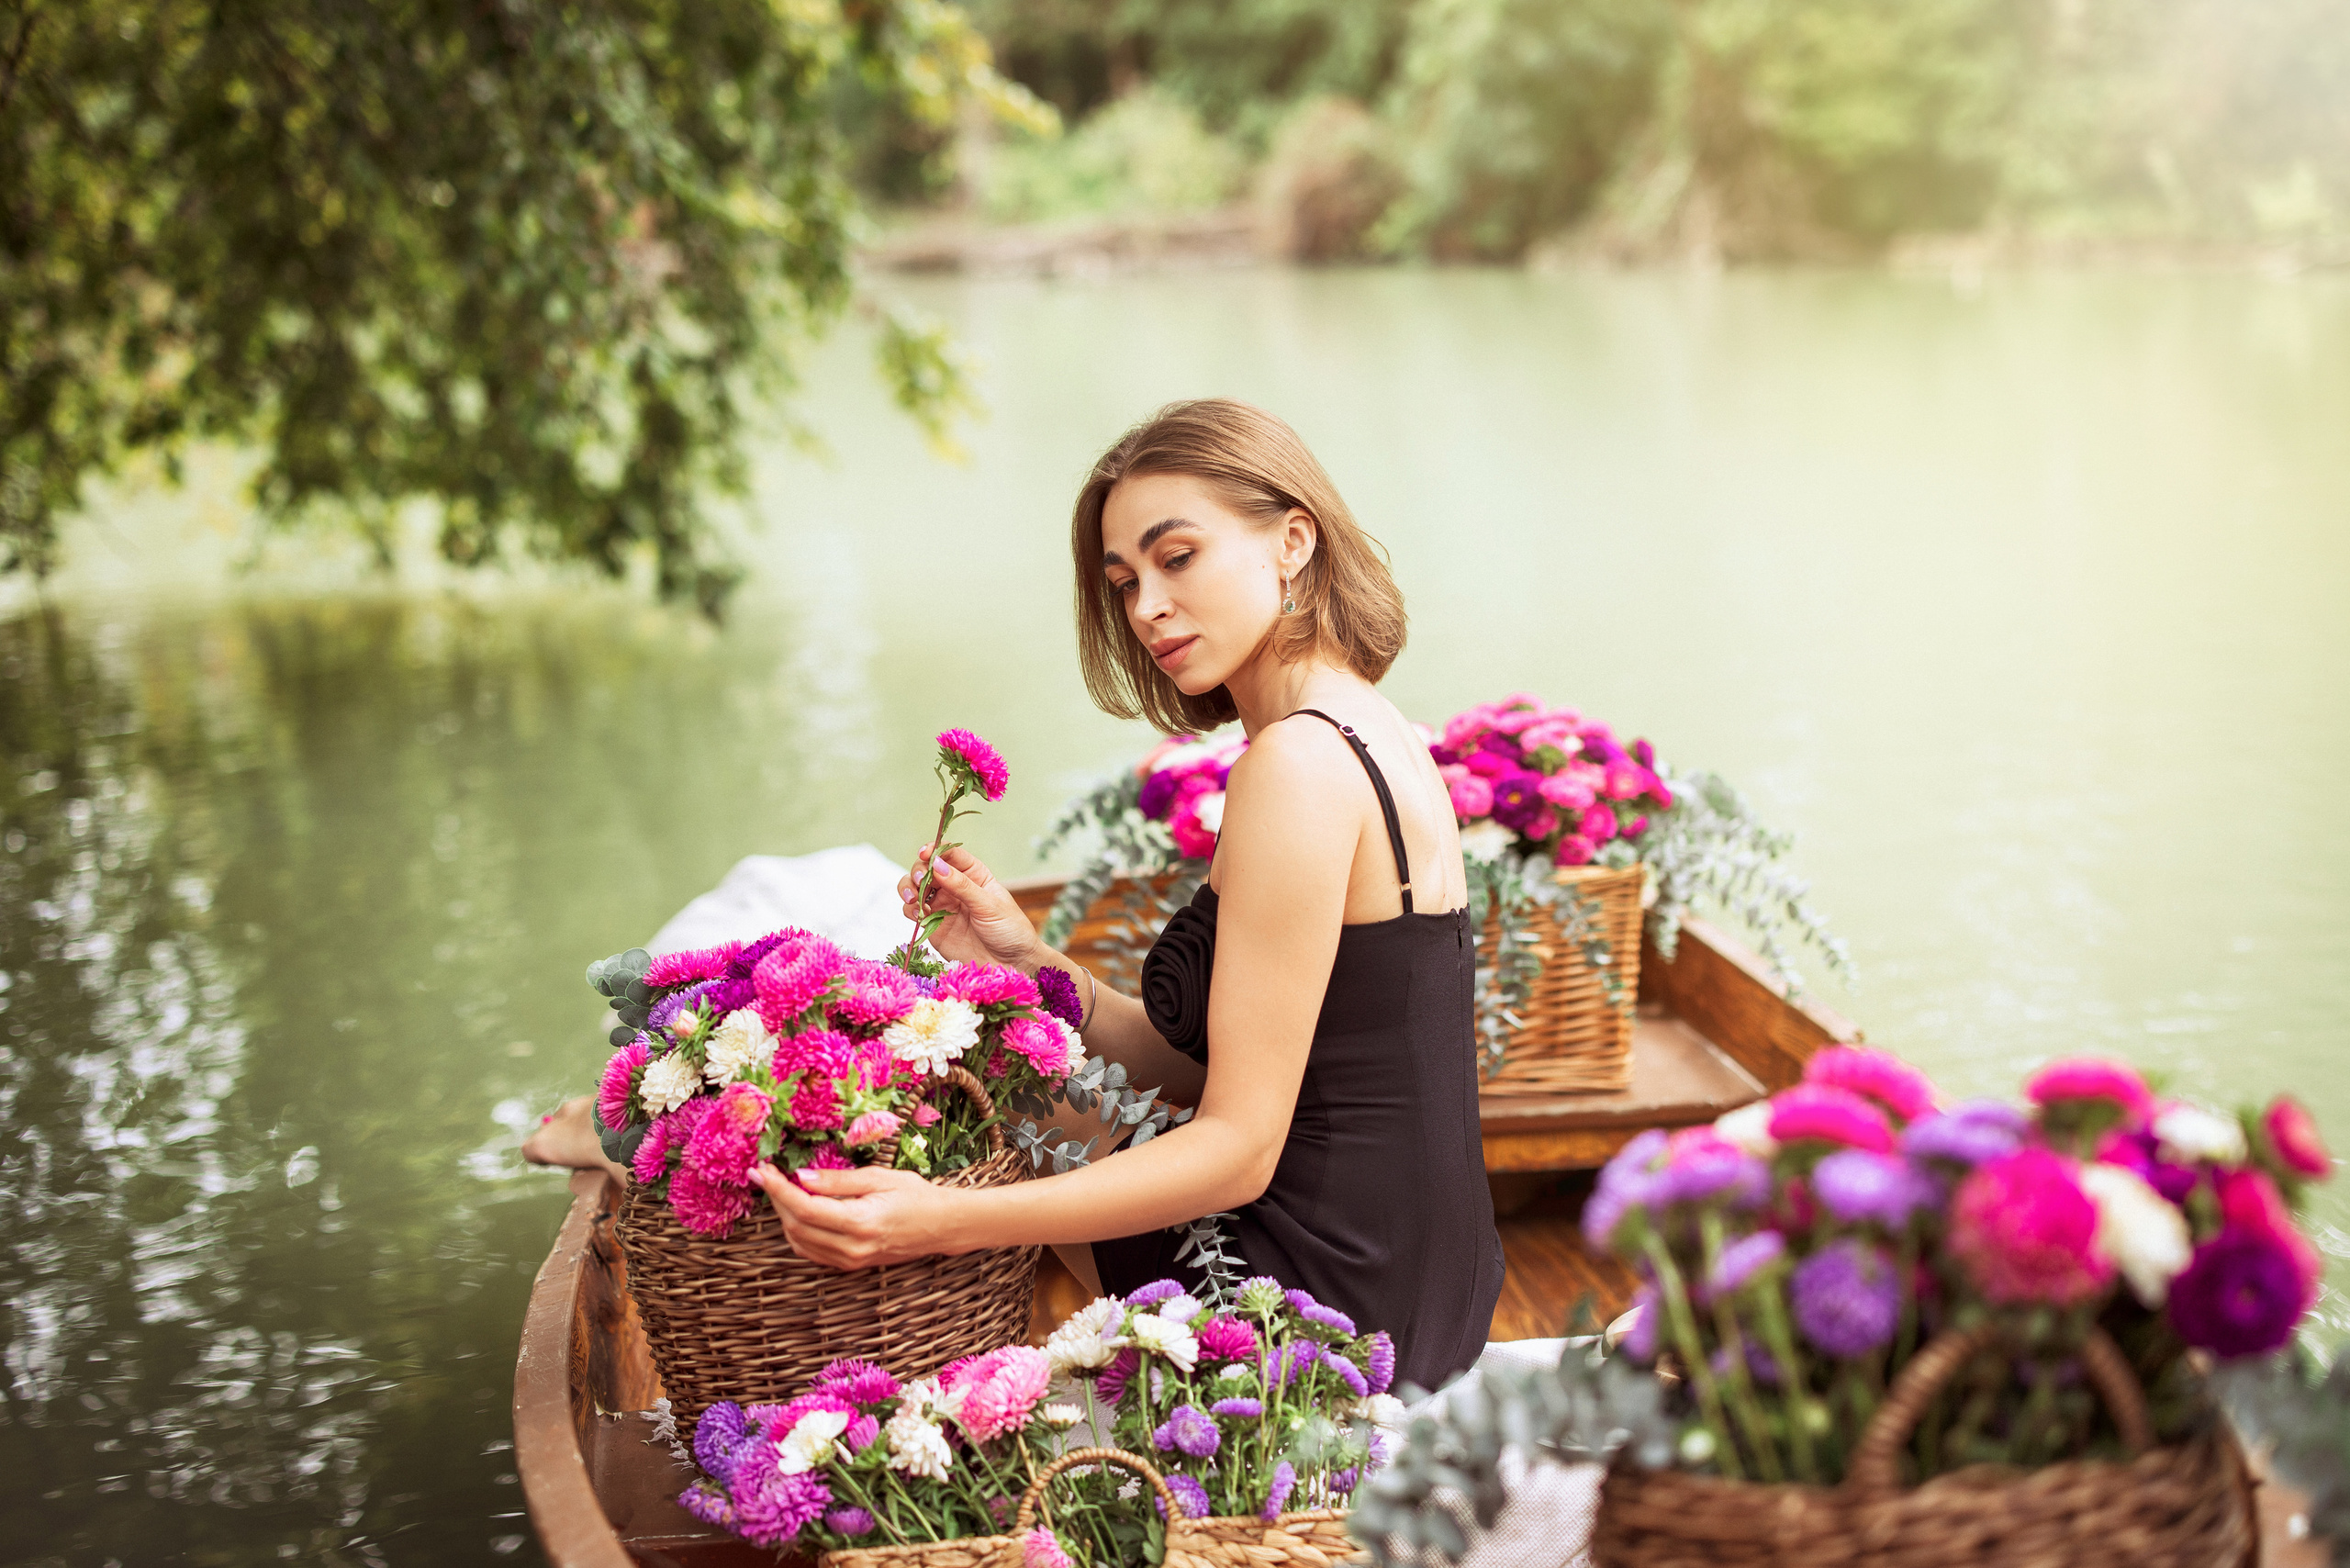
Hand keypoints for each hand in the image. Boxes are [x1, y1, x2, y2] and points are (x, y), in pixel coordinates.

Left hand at [753, 1162, 957, 1268]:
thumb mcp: (879, 1177)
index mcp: (860, 1222)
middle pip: (796, 1225)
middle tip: (764, 1172)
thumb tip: (800, 1176)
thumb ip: (838, 1180)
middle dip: (775, 1198)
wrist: (942, 1226)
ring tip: (779, 1187)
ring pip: (799, 1241)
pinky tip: (796, 1209)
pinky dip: (797, 1230)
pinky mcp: (849, 1265)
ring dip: (783, 1214)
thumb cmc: (916, 1196)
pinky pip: (811, 1250)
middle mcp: (852, 1248)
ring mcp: (850, 1261)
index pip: (804, 1207)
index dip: (777, 1188)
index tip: (761, 1169)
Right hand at [897, 844, 1041, 969]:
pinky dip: (909, 909)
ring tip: (914, 899)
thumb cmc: (1009, 930)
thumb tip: (937, 865)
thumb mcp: (989, 905)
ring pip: (915, 888)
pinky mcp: (933, 926)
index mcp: (973, 874)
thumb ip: (962, 886)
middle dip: (918, 871)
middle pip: (927, 869)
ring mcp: (942, 906)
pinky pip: (913, 912)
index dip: (934, 850)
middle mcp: (954, 887)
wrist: (1011, 965)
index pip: (950, 855)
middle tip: (920, 882)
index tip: (925, 853)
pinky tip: (918, 915)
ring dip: (908, 888)